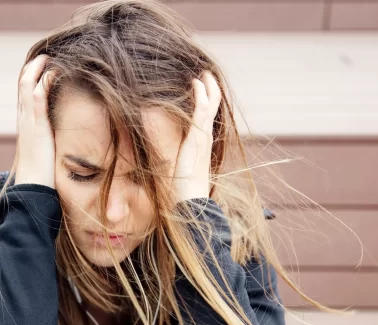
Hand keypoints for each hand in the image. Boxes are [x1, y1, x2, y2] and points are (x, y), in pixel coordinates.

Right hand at [13, 55, 56, 188]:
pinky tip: (54, 73)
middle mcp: (22, 119)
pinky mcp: (35, 126)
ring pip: (26, 85)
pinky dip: (44, 82)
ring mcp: (27, 121)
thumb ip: (49, 140)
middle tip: (45, 55)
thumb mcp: (45, 151)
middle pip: (21, 84)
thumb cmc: (41, 174)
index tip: (44, 67)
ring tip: (49, 57)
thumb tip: (58, 137)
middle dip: (32, 67)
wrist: (32, 187)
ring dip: (37, 68)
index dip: (31, 77)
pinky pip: (37, 97)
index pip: (24, 94)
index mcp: (25, 124)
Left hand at [173, 71, 221, 201]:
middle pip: (214, 105)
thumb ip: (173, 153)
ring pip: (210, 103)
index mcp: (203, 141)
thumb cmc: (181, 186)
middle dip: (211, 87)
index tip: (201, 85)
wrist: (189, 198)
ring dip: (207, 86)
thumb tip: (164, 149)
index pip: (209, 114)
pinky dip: (200, 94)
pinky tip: (195, 83)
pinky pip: (202, 110)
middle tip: (205, 73)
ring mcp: (204, 135)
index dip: (207, 98)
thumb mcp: (177, 164)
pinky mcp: (198, 136)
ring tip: (201, 73)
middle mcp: (206, 136)